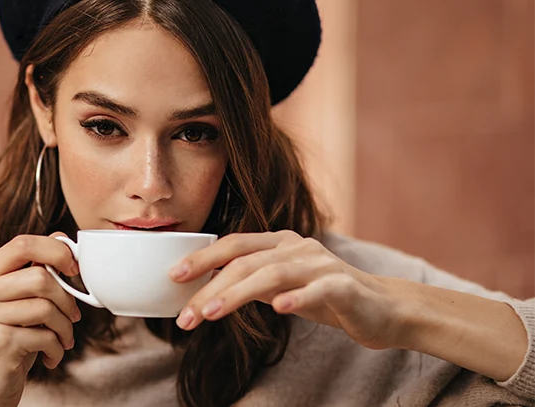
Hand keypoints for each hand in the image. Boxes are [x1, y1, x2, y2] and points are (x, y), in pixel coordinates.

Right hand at [0, 233, 81, 406]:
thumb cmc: (7, 345)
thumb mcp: (18, 305)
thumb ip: (32, 275)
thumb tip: (63, 242)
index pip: (21, 244)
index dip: (55, 250)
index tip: (73, 267)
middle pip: (39, 277)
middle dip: (66, 298)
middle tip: (72, 316)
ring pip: (45, 307)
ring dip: (64, 327)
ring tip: (62, 340)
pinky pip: (44, 335)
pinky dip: (57, 348)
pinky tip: (50, 356)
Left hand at [170, 231, 404, 349]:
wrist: (382, 310)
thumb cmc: (326, 296)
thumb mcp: (282, 287)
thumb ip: (250, 282)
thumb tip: (207, 288)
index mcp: (281, 243)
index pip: (234, 245)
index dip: (203, 257)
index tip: (173, 276)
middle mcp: (298, 248)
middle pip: (246, 261)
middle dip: (210, 286)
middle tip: (185, 313)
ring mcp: (322, 265)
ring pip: (272, 274)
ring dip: (237, 294)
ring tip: (210, 313)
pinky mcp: (344, 286)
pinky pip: (317, 290)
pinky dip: (296, 297)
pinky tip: (278, 309)